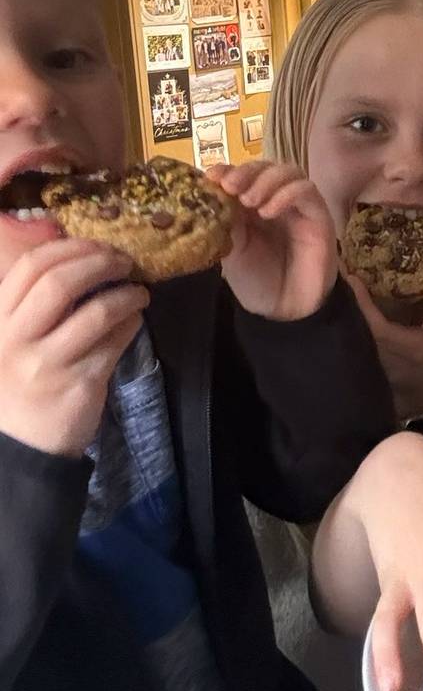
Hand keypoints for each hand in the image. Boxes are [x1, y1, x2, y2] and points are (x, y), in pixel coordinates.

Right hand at [0, 238, 147, 456]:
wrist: (24, 445)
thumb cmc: (23, 380)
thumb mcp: (14, 339)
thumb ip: (36, 304)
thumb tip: (84, 258)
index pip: (29, 266)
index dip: (68, 247)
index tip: (96, 244)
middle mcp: (17, 339)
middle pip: (60, 282)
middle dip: (100, 262)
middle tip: (124, 261)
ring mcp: (48, 363)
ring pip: (96, 312)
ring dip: (127, 294)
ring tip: (139, 292)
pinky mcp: (80, 383)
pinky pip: (115, 341)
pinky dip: (132, 322)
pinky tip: (135, 318)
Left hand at [208, 162, 336, 320]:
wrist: (285, 310)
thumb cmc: (257, 281)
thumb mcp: (232, 250)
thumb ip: (227, 222)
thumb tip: (214, 194)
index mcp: (252, 205)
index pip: (243, 175)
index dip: (228, 170)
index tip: (211, 176)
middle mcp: (276, 200)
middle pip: (266, 167)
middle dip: (246, 172)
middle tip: (230, 186)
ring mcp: (299, 206)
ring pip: (289, 172)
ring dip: (266, 180)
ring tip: (249, 200)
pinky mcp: (318, 214)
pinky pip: (307, 191)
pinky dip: (287, 194)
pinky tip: (269, 211)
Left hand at [347, 239, 422, 419]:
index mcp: (405, 346)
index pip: (376, 325)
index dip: (361, 302)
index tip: (350, 275)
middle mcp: (381, 356)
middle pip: (351, 324)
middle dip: (340, 295)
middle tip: (333, 261)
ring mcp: (366, 362)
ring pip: (344, 331)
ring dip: (336, 304)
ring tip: (328, 271)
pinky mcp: (356, 363)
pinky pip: (344, 336)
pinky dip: (340, 316)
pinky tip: (334, 294)